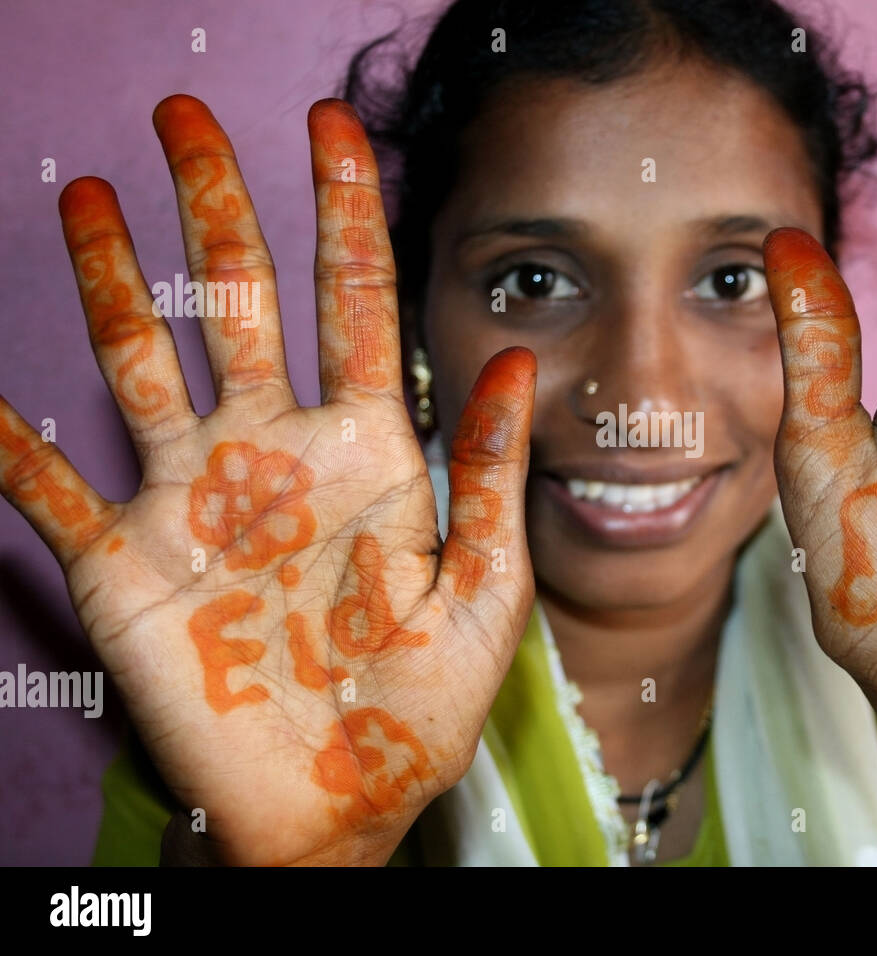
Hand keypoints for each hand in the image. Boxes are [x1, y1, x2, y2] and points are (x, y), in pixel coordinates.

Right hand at [0, 96, 536, 864]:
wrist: (339, 805)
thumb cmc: (418, 709)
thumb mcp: (481, 592)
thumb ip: (489, 476)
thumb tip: (514, 358)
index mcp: (372, 454)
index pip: (356, 307)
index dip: (346, 216)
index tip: (332, 131)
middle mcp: (279, 455)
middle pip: (241, 303)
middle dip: (219, 209)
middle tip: (189, 118)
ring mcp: (196, 500)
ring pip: (144, 361)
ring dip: (115, 280)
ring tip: (93, 192)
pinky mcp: (126, 561)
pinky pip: (50, 489)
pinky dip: (7, 446)